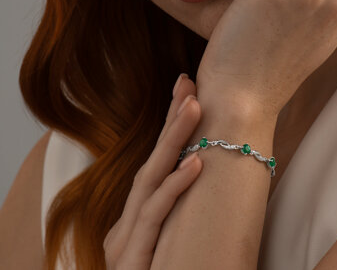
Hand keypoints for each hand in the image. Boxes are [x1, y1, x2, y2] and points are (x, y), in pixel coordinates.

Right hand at [103, 74, 201, 269]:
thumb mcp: (176, 244)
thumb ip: (183, 214)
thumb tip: (210, 178)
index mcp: (139, 219)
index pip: (159, 163)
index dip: (172, 127)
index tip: (188, 93)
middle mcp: (128, 223)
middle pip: (152, 161)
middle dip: (170, 121)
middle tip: (188, 83)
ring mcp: (126, 239)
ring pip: (151, 178)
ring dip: (174, 140)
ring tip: (193, 105)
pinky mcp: (131, 259)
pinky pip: (155, 216)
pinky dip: (175, 187)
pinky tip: (195, 163)